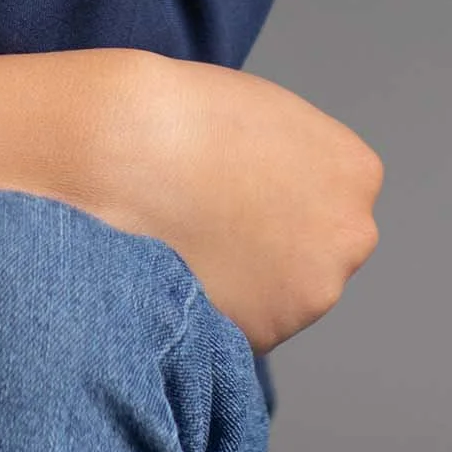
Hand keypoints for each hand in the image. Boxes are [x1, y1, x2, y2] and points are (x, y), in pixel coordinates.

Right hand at [0, 46, 383, 352]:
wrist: (98, 152)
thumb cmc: (161, 111)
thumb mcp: (246, 111)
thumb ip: (280, 157)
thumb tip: (270, 198)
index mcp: (353, 171)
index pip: (331, 190)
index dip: (273, 184)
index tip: (228, 176)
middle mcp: (346, 240)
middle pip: (314, 247)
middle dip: (270, 238)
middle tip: (201, 215)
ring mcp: (305, 298)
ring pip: (279, 293)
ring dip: (241, 277)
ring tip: (176, 240)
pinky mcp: (254, 340)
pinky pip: (237, 326)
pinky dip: (210, 309)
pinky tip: (166, 271)